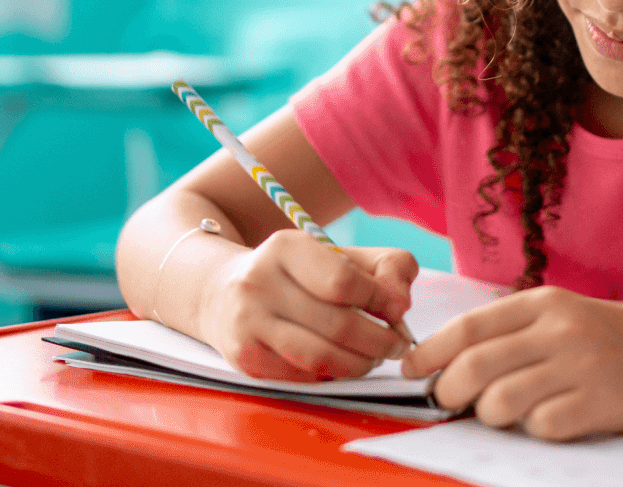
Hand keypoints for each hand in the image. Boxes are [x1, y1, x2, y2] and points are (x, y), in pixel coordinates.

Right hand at [197, 230, 417, 381]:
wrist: (222, 292)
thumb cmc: (296, 274)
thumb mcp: (337, 254)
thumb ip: (384, 267)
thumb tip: (400, 304)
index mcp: (286, 248)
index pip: (344, 281)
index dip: (381, 301)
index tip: (397, 310)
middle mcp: (259, 282)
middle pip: (337, 324)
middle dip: (379, 341)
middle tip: (396, 345)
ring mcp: (248, 322)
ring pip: (320, 357)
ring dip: (359, 364)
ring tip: (373, 359)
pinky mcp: (245, 357)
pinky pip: (302, 376)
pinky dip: (331, 375)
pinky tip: (340, 364)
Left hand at [401, 286, 622, 439]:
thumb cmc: (621, 342)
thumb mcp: (568, 318)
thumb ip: (516, 333)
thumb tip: (450, 363)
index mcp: (545, 303)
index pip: (469, 326)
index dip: (429, 350)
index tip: (410, 369)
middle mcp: (560, 329)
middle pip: (474, 365)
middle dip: (447, 390)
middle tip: (448, 402)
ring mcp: (581, 367)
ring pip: (499, 401)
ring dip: (489, 415)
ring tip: (504, 413)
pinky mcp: (600, 404)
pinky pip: (541, 426)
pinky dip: (534, 429)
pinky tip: (551, 420)